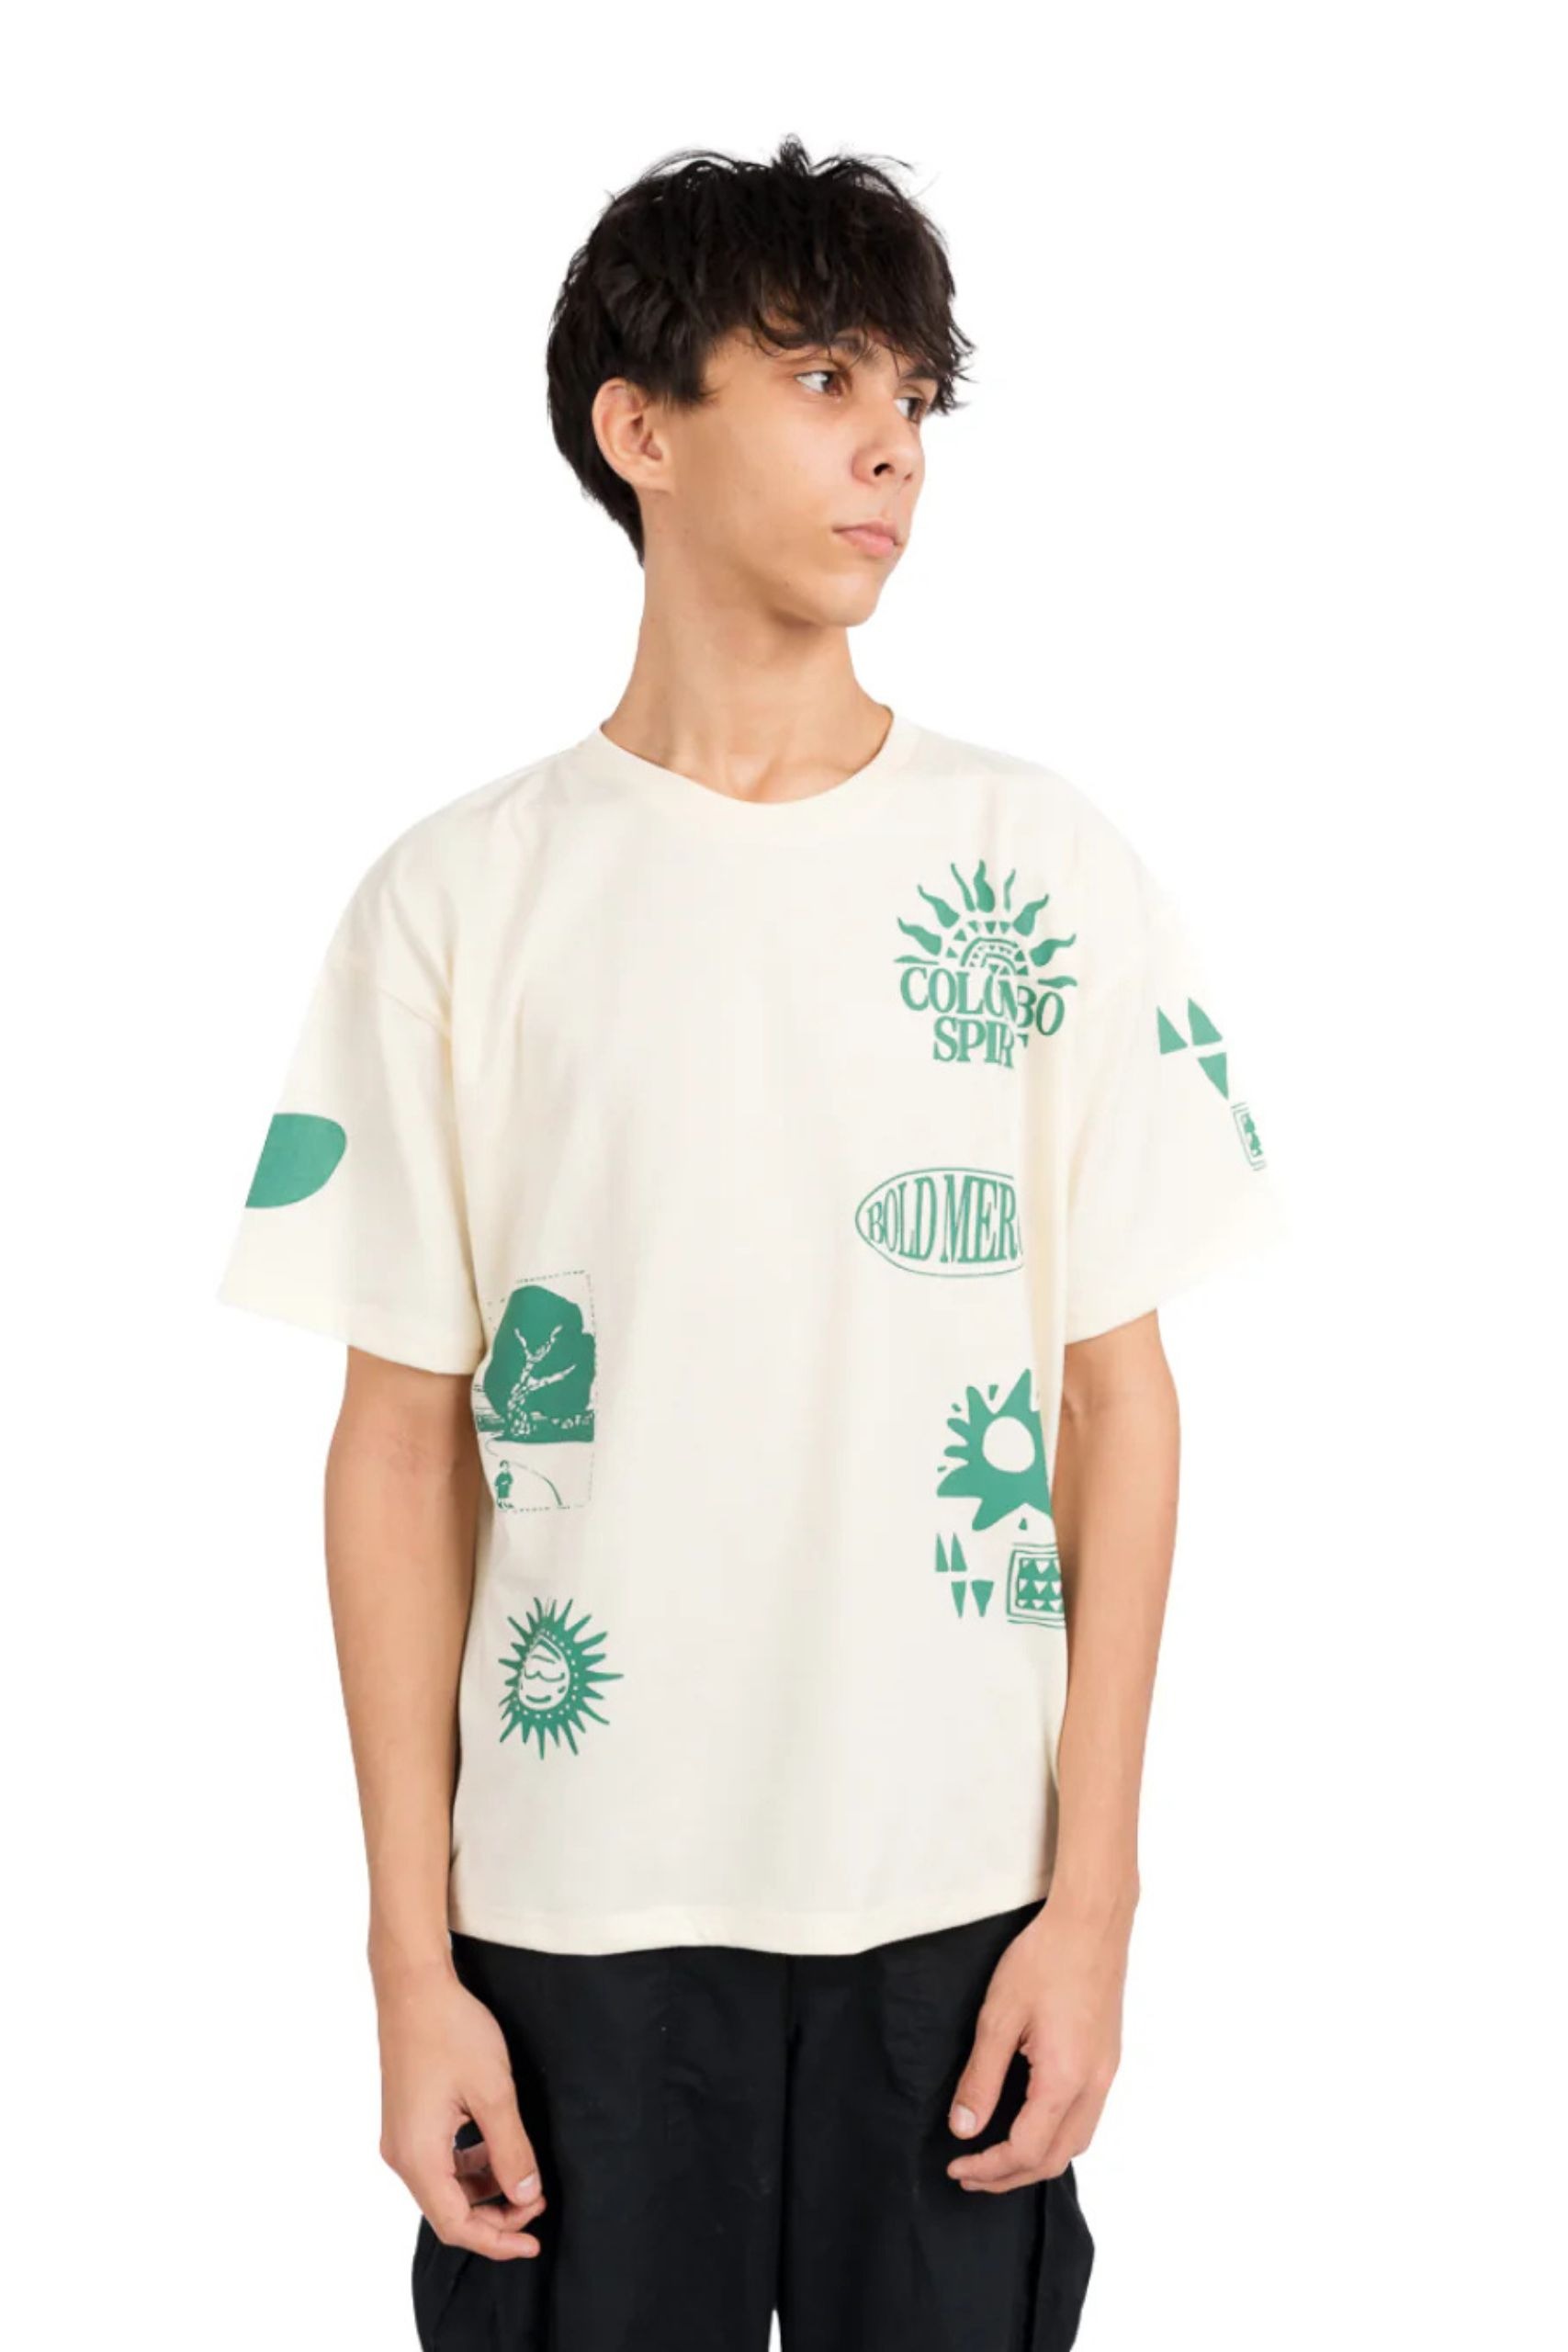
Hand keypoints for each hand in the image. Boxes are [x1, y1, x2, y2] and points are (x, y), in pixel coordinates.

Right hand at [376, 1959, 547, 2259]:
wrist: (413, 1985)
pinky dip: (471, 2164)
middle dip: (496, 2215)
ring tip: (526, 2175)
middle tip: (538, 2201)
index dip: (497, 2241)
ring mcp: (401, 2135)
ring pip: (446, 2185)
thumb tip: (527, 2195)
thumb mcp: (493, 2092)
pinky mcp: (408, 2118)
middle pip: (449, 2210)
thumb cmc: (451, 2031)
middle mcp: (401, 2154)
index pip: (456, 2224)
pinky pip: (440, 2159)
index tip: (534, 2242)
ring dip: (485, 2188)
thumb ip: (510, 2149)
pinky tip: (498, 2145)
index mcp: (417, 2156)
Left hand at [945, 1892, 1131, 2191]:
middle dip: (1010, 2175)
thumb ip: (981, 2077)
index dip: (989, 2167)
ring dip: (1035, 2159)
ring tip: (996, 2157)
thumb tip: (963, 2129)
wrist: (1091, 1922)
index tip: (956, 2167)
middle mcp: (1094, 2086)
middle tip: (970, 2173)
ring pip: (1076, 2143)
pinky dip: (1055, 2136)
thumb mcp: (999, 2016)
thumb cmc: (1043, 1959)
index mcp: (1065, 2080)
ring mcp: (1106, 2074)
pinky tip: (1030, 2123)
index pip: (1026, 2150)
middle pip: (1055, 2158)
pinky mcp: (1108, 2060)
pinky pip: (1085, 2118)